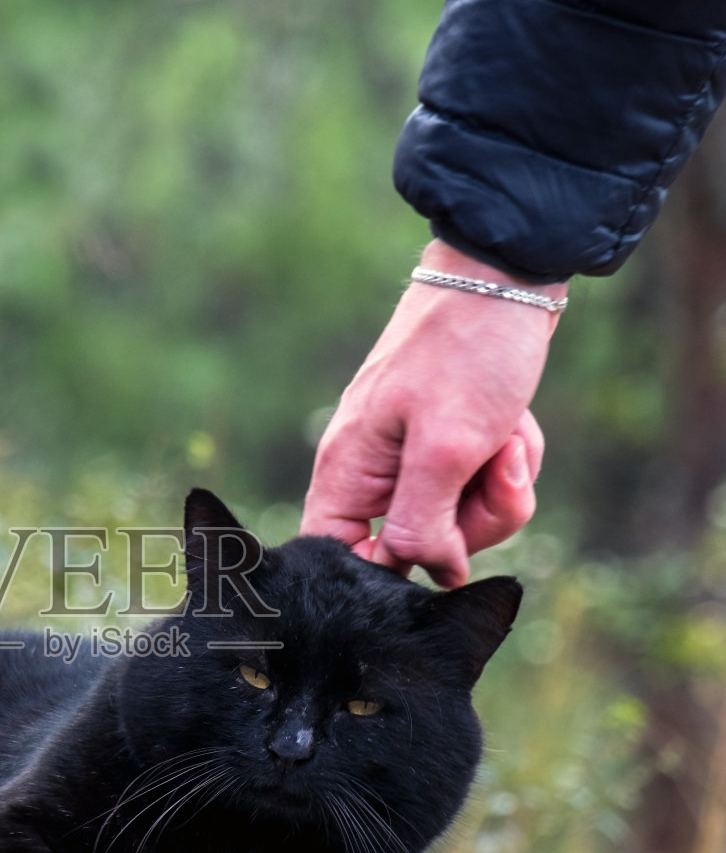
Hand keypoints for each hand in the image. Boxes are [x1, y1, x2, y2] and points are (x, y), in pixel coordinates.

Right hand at [301, 240, 563, 587]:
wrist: (506, 277)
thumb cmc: (464, 352)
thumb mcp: (445, 449)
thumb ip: (422, 524)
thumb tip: (430, 574)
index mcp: (348, 473)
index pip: (340, 556)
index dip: (385, 575)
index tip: (437, 556)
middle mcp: (373, 471)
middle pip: (415, 548)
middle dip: (470, 521)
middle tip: (493, 470)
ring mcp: (412, 459)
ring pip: (459, 521)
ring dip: (497, 488)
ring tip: (506, 440)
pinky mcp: (449, 446)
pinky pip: (479, 488)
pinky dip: (506, 464)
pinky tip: (513, 430)